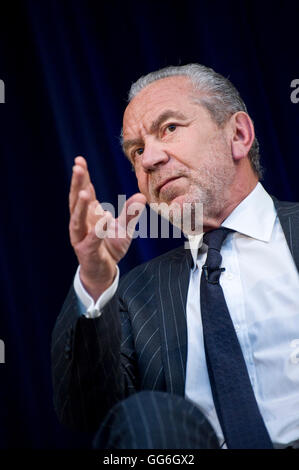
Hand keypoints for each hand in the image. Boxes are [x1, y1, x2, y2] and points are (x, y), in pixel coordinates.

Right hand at [69, 156, 145, 300]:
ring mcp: (81, 237)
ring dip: (81, 206)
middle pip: (76, 201)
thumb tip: (142, 197)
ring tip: (85, 192)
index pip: (83, 191)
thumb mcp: (124, 229)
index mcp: (88, 214)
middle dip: (77, 184)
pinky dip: (96, 231)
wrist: (104, 272)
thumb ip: (131, 213)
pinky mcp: (86, 252)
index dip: (82, 177)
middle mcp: (81, 223)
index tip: (80, 160)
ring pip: (77, 220)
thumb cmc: (110, 247)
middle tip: (77, 167)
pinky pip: (91, 240)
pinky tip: (102, 221)